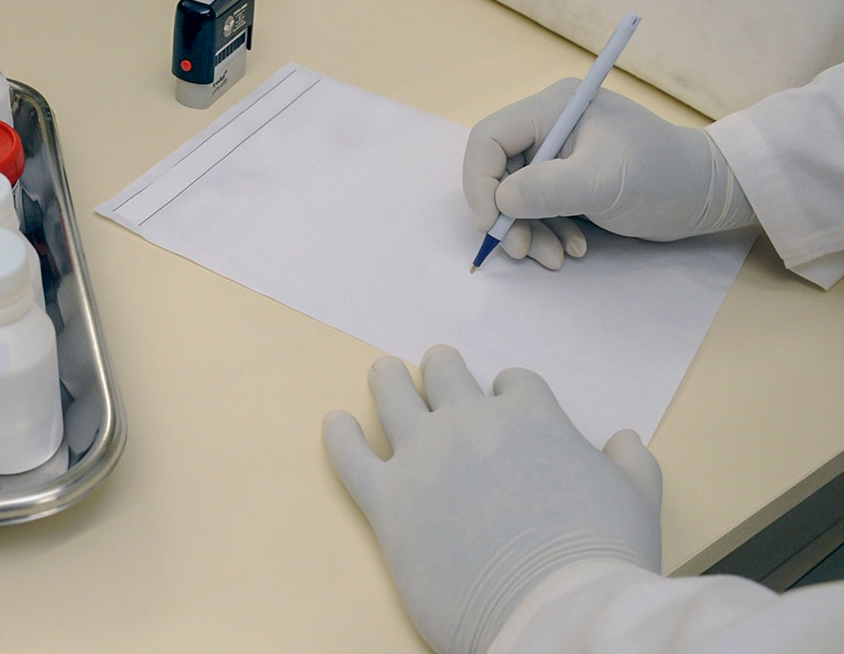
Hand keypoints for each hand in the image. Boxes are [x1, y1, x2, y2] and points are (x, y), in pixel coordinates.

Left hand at [322, 346, 661, 653]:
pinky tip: (334, 423)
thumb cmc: (600, 557)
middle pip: (446, 374)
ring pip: (394, 397)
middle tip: (435, 364)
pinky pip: (351, 456)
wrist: (551, 608)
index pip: (514, 383)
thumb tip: (624, 440)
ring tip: (382, 370)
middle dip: (442, 367)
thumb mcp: (637, 498)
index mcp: (530, 415)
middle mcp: (470, 423)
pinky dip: (339, 436)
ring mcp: (424, 457)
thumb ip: (630, 462)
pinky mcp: (387, 500)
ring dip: (388, 379)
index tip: (506, 399)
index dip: (510, 391)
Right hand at [462, 79, 754, 268]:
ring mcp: (558, 155)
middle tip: (522, 251)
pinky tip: (574, 249)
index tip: (492, 223)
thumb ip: (548, 188)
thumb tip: (500, 200)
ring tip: (557, 258)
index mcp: (553, 108)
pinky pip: (537, 209)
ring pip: (514, 197)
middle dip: (507, 216)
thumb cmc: (662, 176)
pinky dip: (547, 233)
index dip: (481, 182)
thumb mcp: (605, 182)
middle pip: (498, 172)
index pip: (489, 139)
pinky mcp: (568, 181)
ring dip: (529, 232)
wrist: (708, 194)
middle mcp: (549, 126)